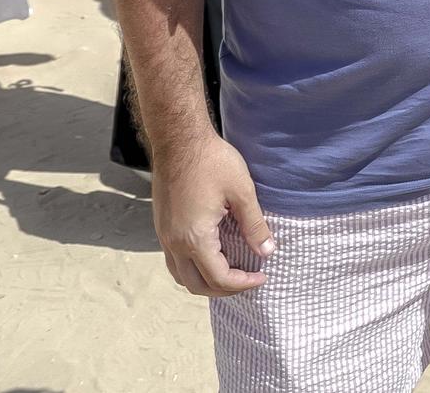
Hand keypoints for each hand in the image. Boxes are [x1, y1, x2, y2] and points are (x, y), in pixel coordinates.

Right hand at [151, 132, 274, 296]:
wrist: (179, 139)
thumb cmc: (211, 161)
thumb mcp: (241, 192)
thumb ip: (254, 225)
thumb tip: (267, 251)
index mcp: (195, 238)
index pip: (219, 278)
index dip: (243, 284)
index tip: (263, 275)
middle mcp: (175, 243)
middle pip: (196, 285)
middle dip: (224, 289)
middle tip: (248, 279)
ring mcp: (165, 235)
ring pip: (181, 275)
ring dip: (205, 281)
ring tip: (231, 271)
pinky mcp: (162, 225)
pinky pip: (174, 260)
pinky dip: (193, 266)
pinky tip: (213, 253)